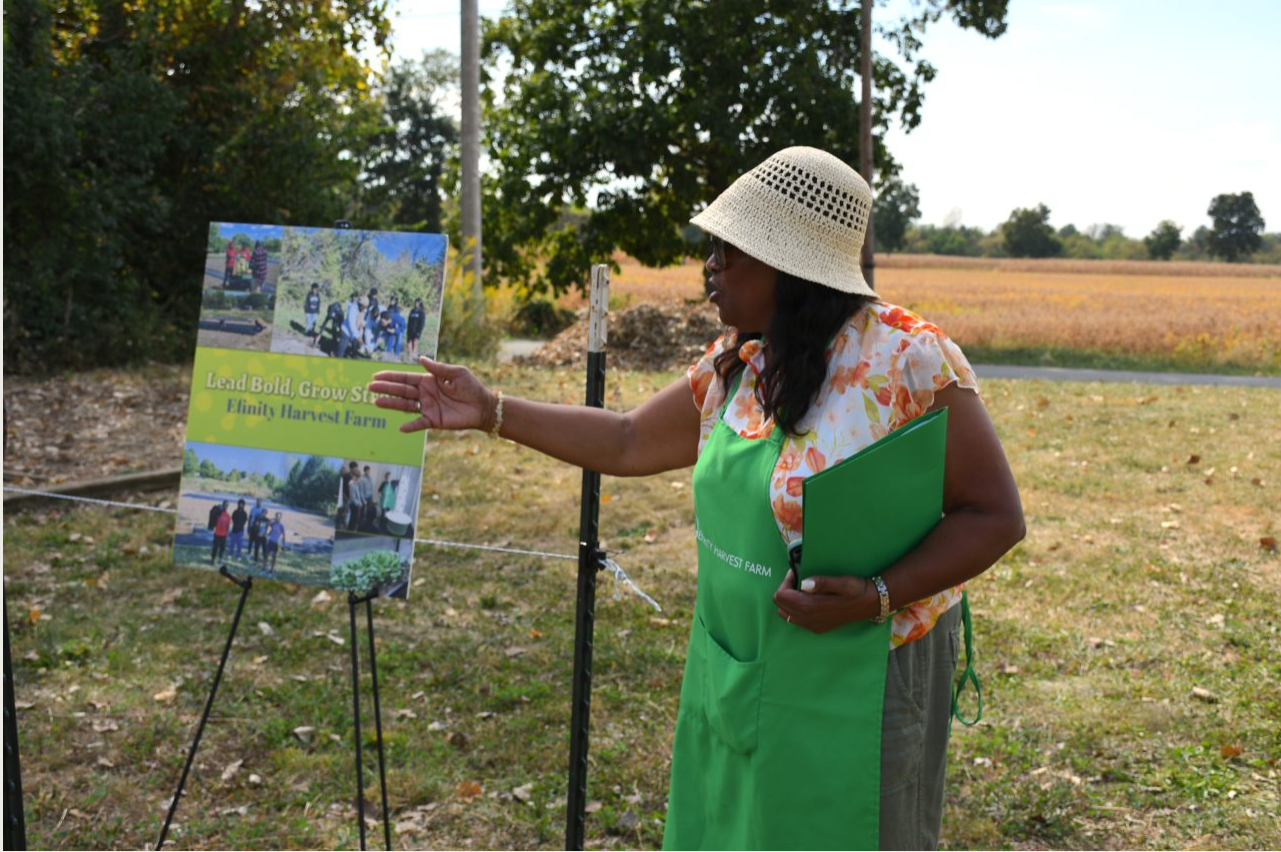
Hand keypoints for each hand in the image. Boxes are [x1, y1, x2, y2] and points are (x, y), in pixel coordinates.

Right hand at [368, 357, 495, 433]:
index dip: (391, 377)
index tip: (376, 376)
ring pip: (406, 406)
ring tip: (376, 402)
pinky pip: (419, 423)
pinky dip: (411, 426)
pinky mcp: (434, 420)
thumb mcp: (457, 373)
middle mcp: (425, 394)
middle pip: (402, 391)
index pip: (406, 378)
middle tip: (370, 387)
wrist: (483, 406)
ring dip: (391, 404)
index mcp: (428, 381)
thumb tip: (420, 359)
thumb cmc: (471, 387)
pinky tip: (401, 427)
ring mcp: (428, 408)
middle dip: (386, 389)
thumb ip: (439, 368)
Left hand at [773, 570, 875, 633]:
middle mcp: (809, 619)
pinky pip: (796, 620)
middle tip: (799, 580)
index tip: (797, 573)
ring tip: (803, 589)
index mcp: (812, 607)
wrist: (871, 604)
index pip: (781, 596)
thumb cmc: (856, 589)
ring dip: (789, 600)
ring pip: (785, 614)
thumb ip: (822, 583)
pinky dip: (796, 609)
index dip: (785, 582)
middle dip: (785, 590)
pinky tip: (809, 599)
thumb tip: (803, 583)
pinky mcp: (817, 628)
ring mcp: (812, 626)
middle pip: (780, 605)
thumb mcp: (842, 582)